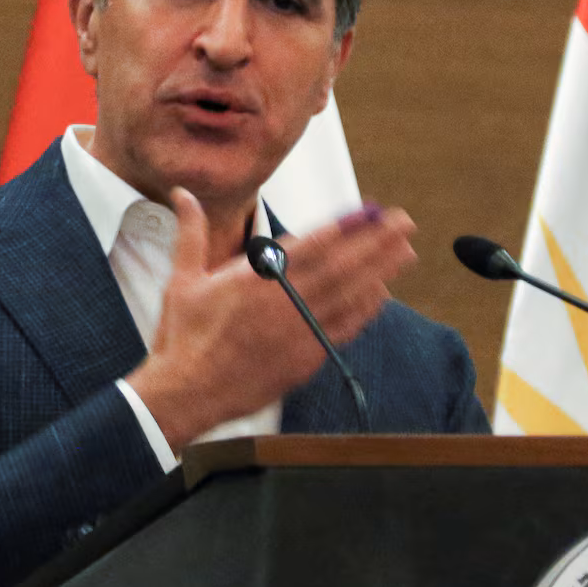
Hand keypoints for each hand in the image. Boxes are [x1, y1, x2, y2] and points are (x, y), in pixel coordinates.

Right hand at [126, 189, 415, 447]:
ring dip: (380, 271)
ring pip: (349, 296)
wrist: (186, 393)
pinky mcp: (304, 358)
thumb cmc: (182, 336)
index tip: (369, 210)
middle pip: (341, 266)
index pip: (311, 245)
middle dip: (376, 241)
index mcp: (255, 278)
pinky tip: (382, 295)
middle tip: (404, 221)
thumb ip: (190, 232)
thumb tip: (181, 194)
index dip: (345, 226)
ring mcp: (298, 331)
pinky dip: (364, 311)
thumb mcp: (182, 278)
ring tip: (406, 250)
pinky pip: (342, 329)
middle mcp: (283, 302)